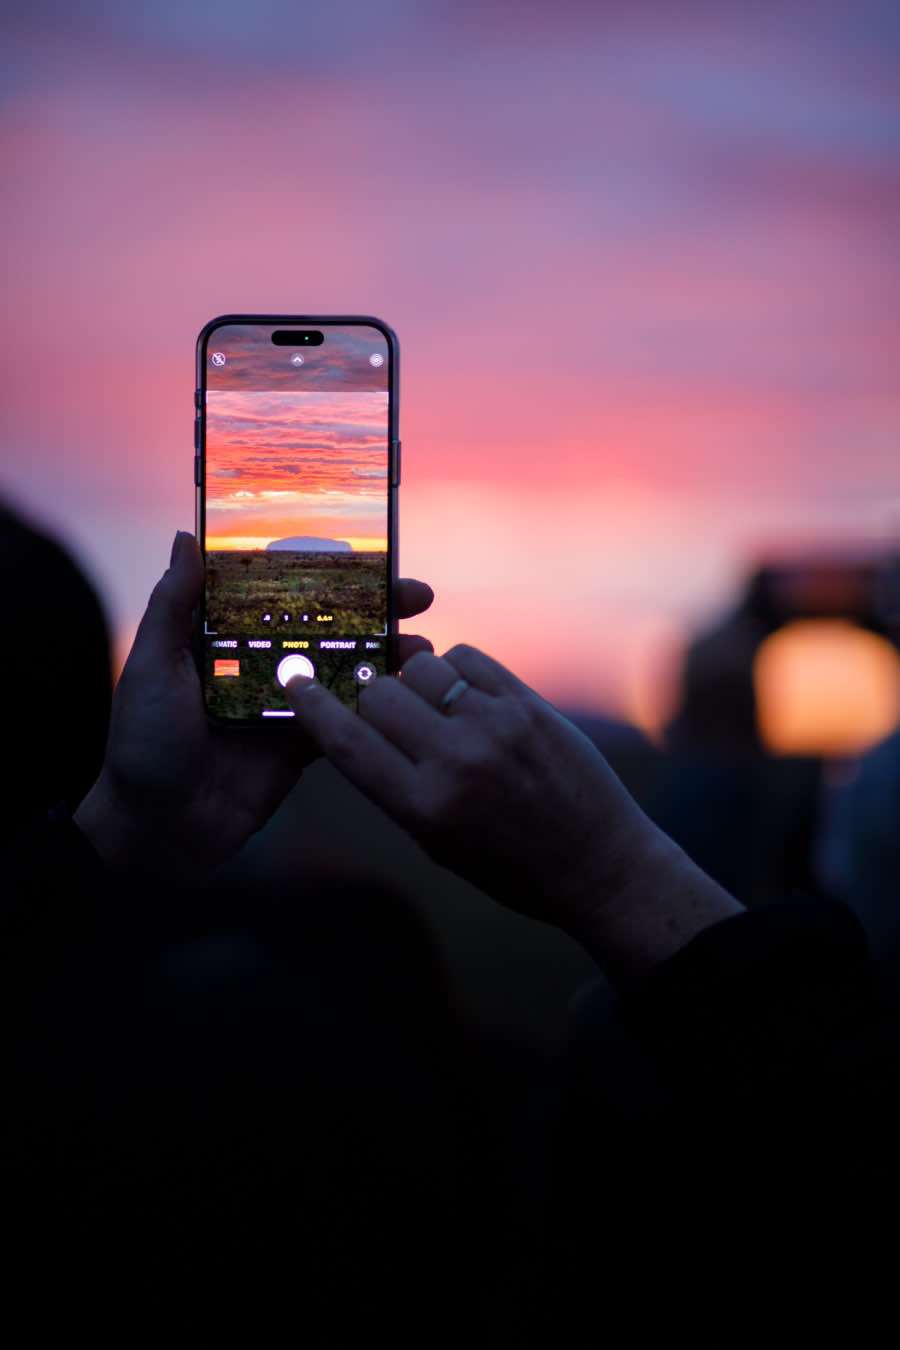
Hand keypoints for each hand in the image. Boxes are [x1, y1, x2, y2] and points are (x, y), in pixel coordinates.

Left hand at [75, 532, 434, 876]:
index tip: (369, 559)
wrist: (158, 827)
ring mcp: (286, 705)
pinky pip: (343, 720)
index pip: (284, 595)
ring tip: (423, 647)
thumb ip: (173, 605)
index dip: (326, 575)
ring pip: (344, 670)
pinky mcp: (303, 745)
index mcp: (226, 639)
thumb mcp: (153, 664)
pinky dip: (375, 707)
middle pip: (326, 627)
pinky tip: (409, 693)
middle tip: (418, 596)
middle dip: (374, 611)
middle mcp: (261, 665)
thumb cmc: (144, 742)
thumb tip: (185, 540)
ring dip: (385, 657)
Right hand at [286, 645, 741, 978]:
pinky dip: (457, 670)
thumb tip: (362, 720)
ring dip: (417, 680)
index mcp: (423, 808)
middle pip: (380, 694)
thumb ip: (397, 784)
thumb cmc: (511, 865)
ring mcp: (496, 727)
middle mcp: (456, 762)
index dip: (314, 708)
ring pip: (423, 666)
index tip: (296, 683)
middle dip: (372, 697)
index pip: (347, 743)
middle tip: (384, 707)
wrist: (598, 864)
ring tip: (434, 705)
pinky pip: (469, 659)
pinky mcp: (530, 705)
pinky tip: (467, 695)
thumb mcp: (438, 844)